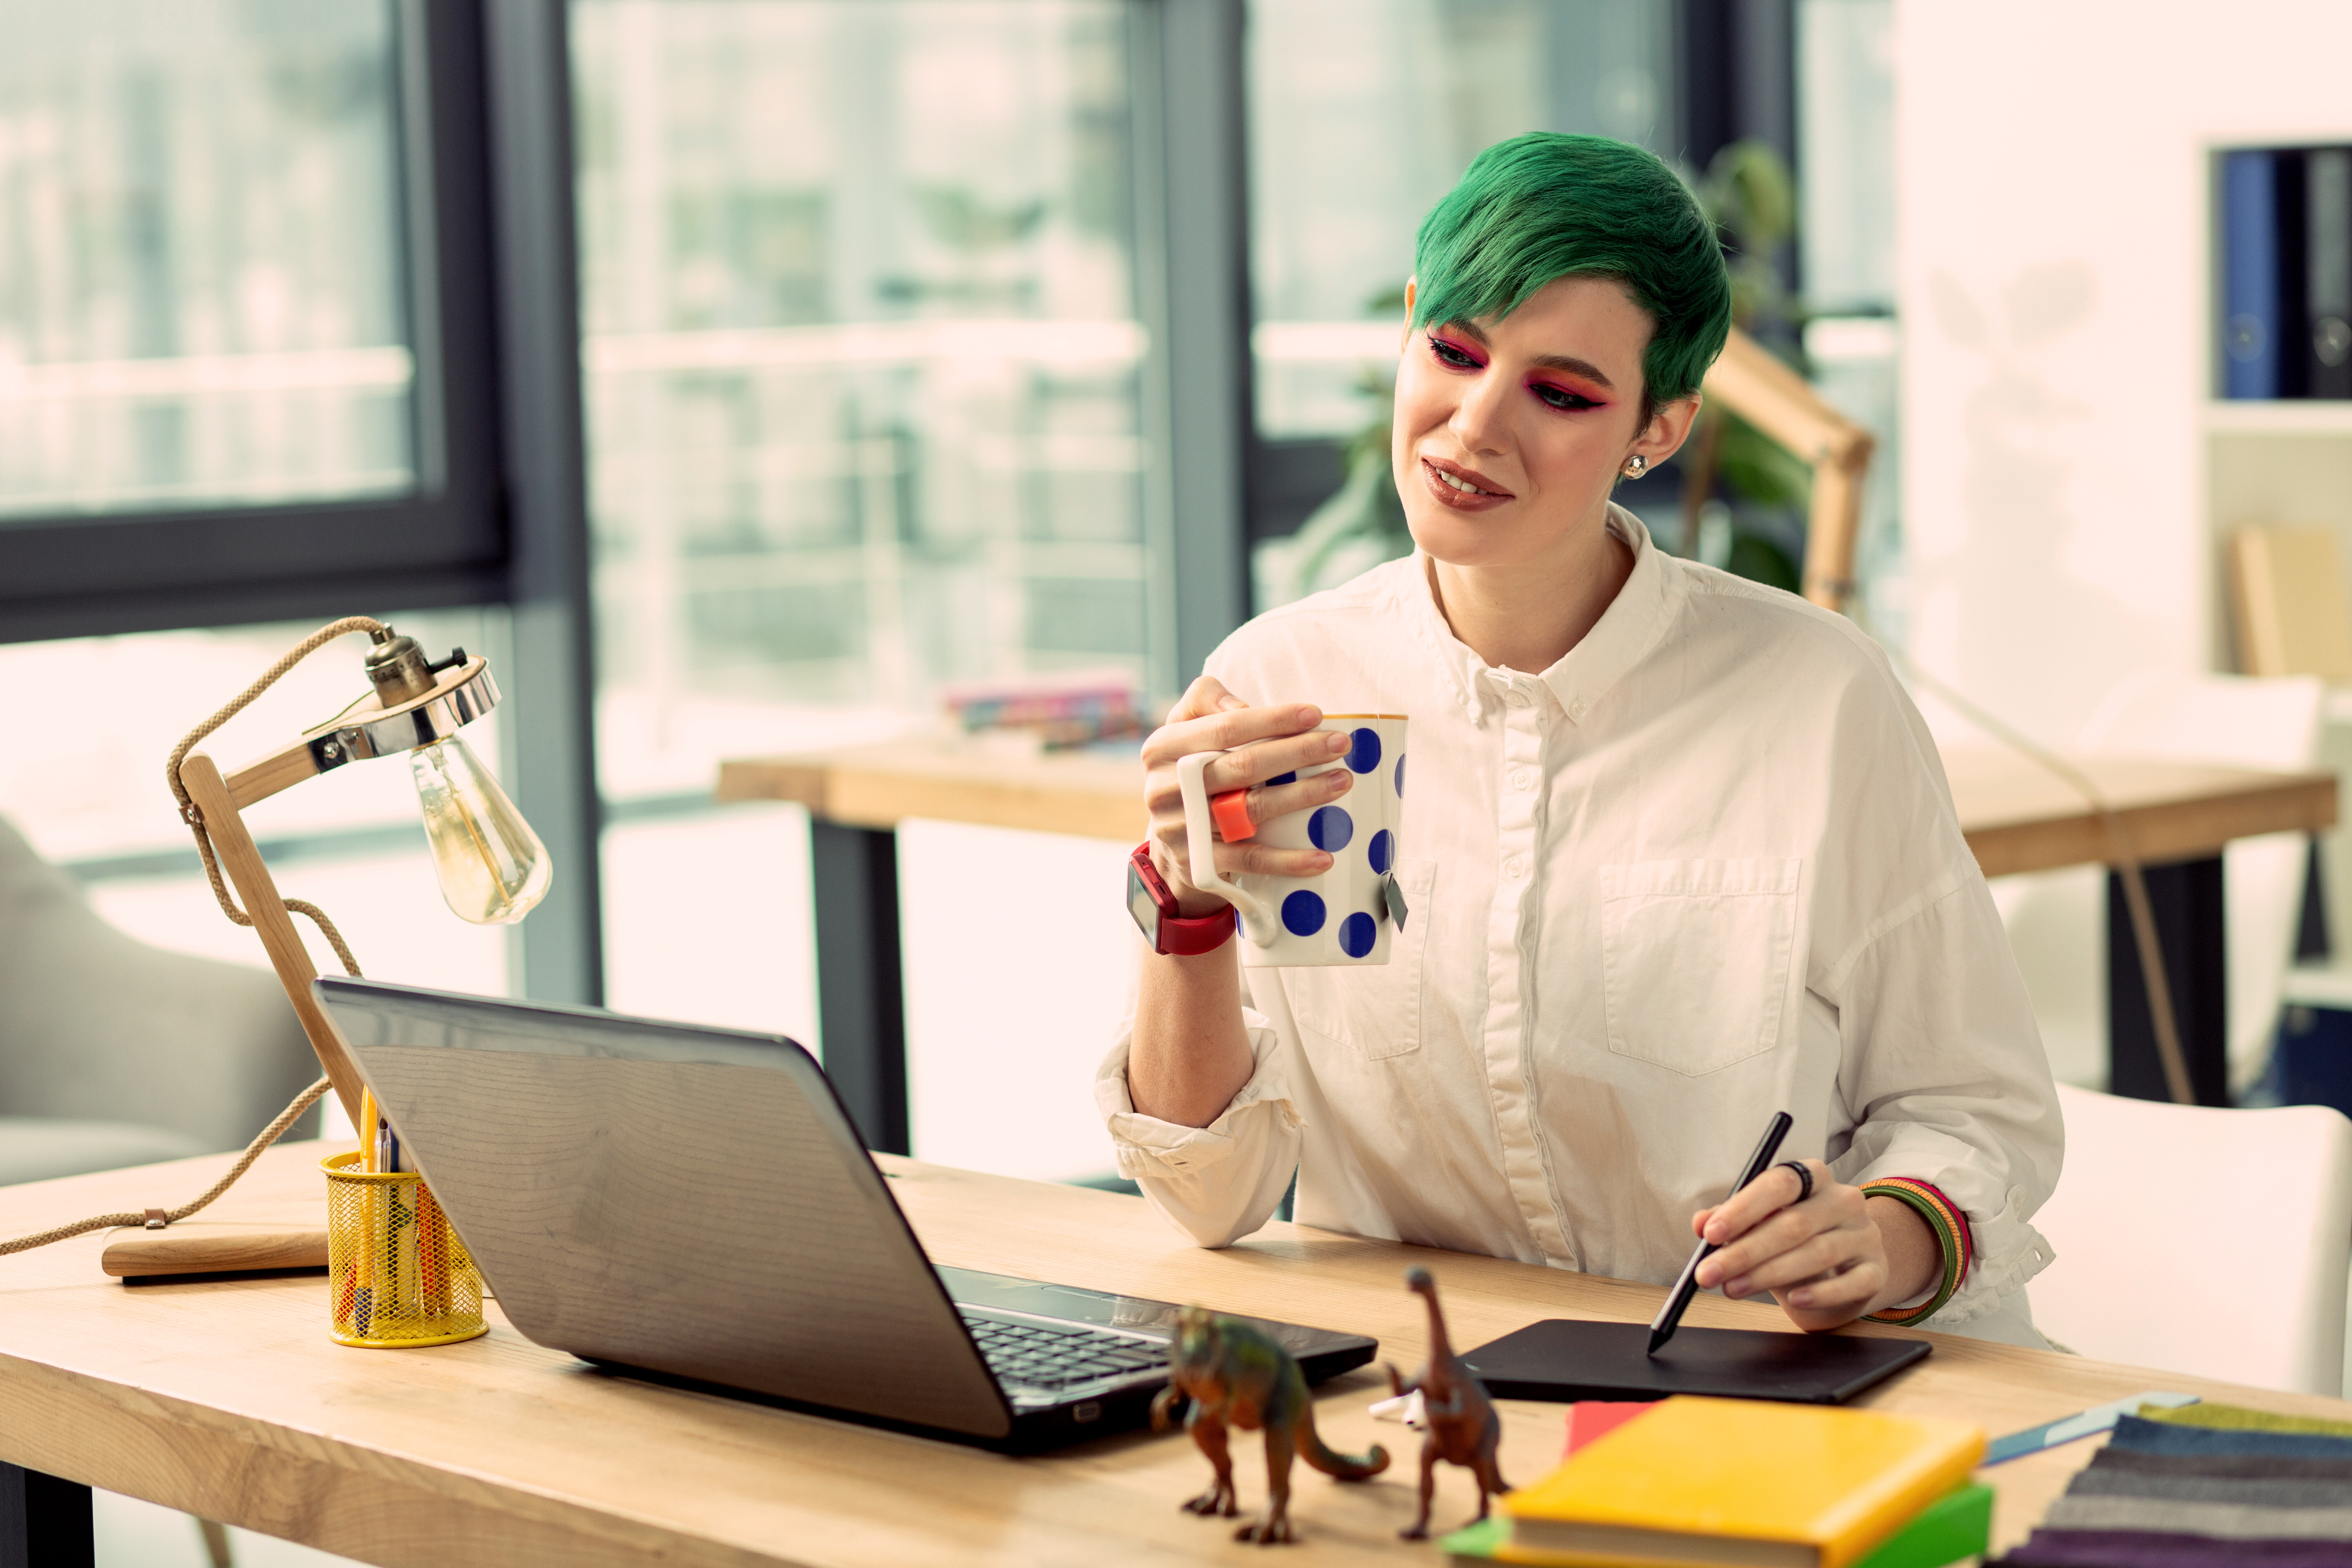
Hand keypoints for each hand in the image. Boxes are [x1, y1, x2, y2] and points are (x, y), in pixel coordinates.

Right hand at [1140, 677, 1356, 918]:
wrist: (1167, 836)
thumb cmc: (1190, 767)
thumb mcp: (1186, 726)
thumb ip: (1208, 700)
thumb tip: (1245, 708)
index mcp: (1164, 747)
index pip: (1225, 728)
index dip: (1272, 720)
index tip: (1315, 715)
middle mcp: (1167, 788)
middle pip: (1243, 767)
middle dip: (1298, 753)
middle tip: (1340, 745)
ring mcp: (1182, 829)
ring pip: (1251, 810)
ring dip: (1303, 796)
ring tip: (1341, 781)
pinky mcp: (1199, 865)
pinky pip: (1250, 860)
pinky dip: (1288, 860)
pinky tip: (1323, 855)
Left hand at [1689, 1162, 1938, 1332]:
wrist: (1849, 1267)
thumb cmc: (1795, 1239)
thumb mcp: (1762, 1223)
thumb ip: (1732, 1220)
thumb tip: (1701, 1223)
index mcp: (1812, 1177)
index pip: (1779, 1183)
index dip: (1743, 1209)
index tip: (1709, 1234)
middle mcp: (1844, 1199)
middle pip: (1794, 1223)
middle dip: (1745, 1251)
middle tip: (1709, 1273)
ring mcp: (1865, 1235)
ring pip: (1816, 1253)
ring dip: (1768, 1274)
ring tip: (1733, 1289)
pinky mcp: (1876, 1271)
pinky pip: (1851, 1282)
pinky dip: (1820, 1292)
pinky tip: (1794, 1300)